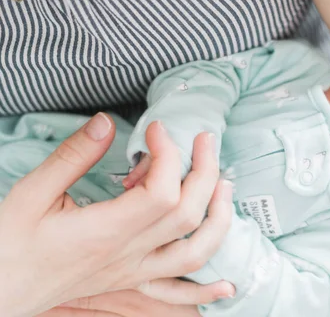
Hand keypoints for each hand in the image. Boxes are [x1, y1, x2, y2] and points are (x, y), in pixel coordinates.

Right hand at [0, 113, 232, 316]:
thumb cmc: (9, 244)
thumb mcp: (31, 193)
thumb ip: (72, 156)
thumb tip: (106, 122)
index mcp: (104, 231)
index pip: (161, 191)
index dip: (169, 154)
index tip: (157, 129)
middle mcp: (127, 254)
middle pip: (187, 214)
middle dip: (205, 171)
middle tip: (205, 139)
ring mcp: (133, 272)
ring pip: (195, 252)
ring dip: (218, 218)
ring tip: (225, 186)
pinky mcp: (131, 281)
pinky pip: (177, 290)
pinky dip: (205, 288)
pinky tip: (226, 288)